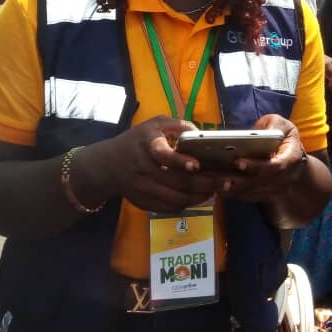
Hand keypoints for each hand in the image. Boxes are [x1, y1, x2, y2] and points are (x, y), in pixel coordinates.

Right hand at [76, 116, 218, 213]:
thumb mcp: (153, 124)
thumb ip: (177, 125)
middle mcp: (144, 169)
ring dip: (199, 196)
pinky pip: (170, 207)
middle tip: (223, 181)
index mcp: (147, 145)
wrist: (108, 165)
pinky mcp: (144, 202)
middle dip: (204, 183)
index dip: (180, 161)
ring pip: (176, 198)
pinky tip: (200, 196)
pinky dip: (188, 204)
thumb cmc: (136, 141)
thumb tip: (199, 133)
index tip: (197, 165)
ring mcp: (143, 189)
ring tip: (216, 190)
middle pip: (176, 182)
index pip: (163, 155)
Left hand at [211, 114, 307, 203]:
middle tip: (216, 176)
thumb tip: (260, 134)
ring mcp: (279, 188)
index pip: (276, 165)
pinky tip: (218, 188)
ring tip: (212, 182)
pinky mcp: (269, 194)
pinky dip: (234, 194)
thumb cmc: (282, 135)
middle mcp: (288, 176)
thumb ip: (271, 126)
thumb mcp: (279, 123)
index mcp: (293, 156)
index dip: (257, 166)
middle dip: (237, 180)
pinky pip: (251, 197)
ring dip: (232, 188)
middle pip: (261, 182)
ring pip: (254, 191)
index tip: (237, 162)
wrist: (291, 154)